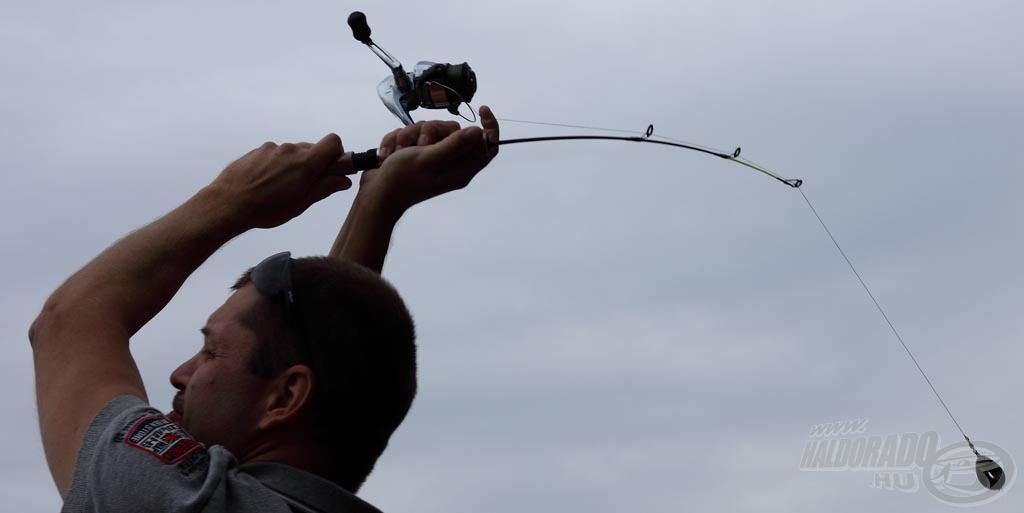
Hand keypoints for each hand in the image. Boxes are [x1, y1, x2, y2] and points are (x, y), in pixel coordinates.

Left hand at [211, 133, 353, 228]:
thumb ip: (324, 188)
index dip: (336, 153)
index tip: (332, 168)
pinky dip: (276, 165)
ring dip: (292, 166)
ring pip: (291, 153)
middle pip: (311, 149)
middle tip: (304, 186)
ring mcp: (271, 148)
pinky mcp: (257, 151)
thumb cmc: (266, 208)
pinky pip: (274, 154)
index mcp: (306, 162)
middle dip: (313, 164)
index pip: (333, 142)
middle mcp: (290, 149)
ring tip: (280, 188)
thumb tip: (343, 180)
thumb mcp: (301, 204)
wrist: (228, 204)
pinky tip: (265, 183)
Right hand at [359, 105, 499, 214]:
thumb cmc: (402, 179)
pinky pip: (411, 134)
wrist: (374, 194)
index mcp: (461, 169)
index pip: (487, 146)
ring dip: (410, 136)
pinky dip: (398, 140)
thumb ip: (454, 145)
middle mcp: (450, 163)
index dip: (489, 127)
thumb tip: (478, 132)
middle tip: (420, 146)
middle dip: (431, 131)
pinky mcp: (415, 154)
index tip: (482, 110)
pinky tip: (389, 154)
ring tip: (399, 152)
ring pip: (429, 129)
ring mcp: (432, 158)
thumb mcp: (429, 158)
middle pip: (453, 130)